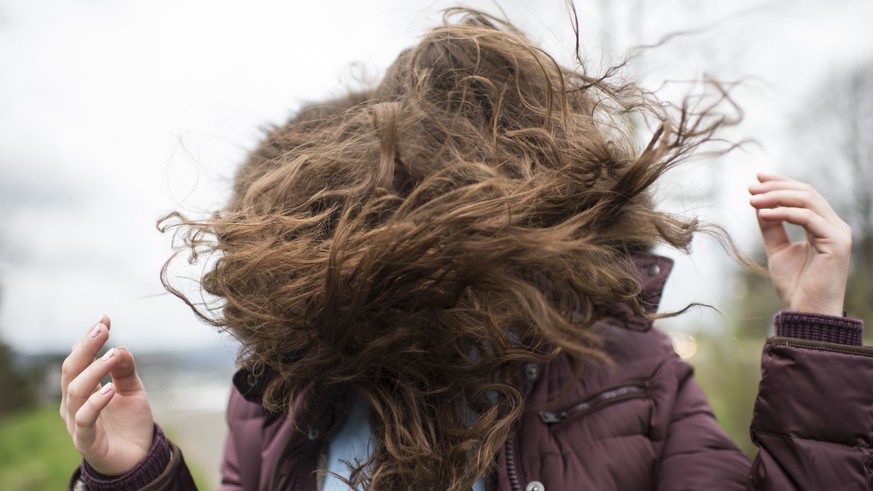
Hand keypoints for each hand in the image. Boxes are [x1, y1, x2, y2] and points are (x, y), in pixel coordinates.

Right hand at [60, 315, 154, 475]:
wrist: (139, 458)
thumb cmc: (130, 423)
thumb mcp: (132, 390)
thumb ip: (125, 369)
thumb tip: (119, 347)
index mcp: (84, 388)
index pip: (79, 359)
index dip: (89, 338)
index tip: (105, 318)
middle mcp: (75, 403)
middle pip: (71, 370)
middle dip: (86, 346)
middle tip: (103, 328)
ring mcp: (77, 421)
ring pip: (75, 390)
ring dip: (94, 369)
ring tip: (112, 355)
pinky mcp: (86, 441)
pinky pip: (84, 420)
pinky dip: (95, 402)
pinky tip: (109, 389)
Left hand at [749, 173, 851, 315]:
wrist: (807, 312)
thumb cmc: (796, 286)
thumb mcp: (778, 250)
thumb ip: (771, 227)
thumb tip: (758, 203)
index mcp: (823, 226)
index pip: (804, 195)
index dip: (781, 183)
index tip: (757, 179)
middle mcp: (834, 226)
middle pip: (807, 193)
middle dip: (776, 187)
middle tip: (751, 188)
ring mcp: (839, 233)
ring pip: (808, 200)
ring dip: (777, 196)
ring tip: (752, 200)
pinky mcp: (837, 242)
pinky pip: (808, 218)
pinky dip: (784, 212)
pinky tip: (763, 214)